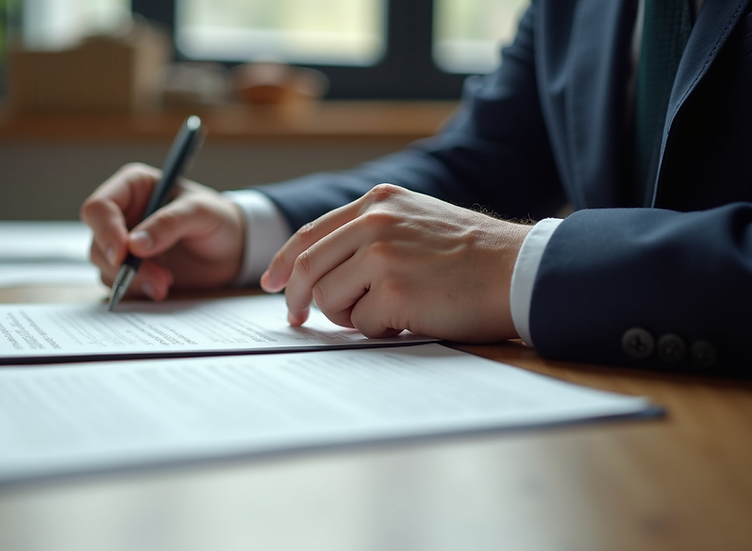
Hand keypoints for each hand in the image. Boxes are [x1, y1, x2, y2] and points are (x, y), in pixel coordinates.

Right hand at [80, 163, 244, 299]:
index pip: (99, 207)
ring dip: (133, 280)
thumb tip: (135, 244)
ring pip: (105, 267)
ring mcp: (123, 243)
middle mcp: (122, 214)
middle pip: (98, 242)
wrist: (232, 251)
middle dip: (124, 265)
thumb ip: (169, 223)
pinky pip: (117, 284)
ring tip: (166, 282)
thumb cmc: (218, 220)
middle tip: (159, 279)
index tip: (122, 255)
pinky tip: (162, 287)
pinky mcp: (130, 268)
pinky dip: (137, 290)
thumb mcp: (201, 213)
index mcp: (133, 187)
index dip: (106, 232)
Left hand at [260, 184, 530, 341]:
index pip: (312, 232)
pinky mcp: (392, 290)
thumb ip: (371, 233)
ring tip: (389, 312)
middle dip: (296, 298)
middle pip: (308, 266)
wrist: (519, 270)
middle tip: (296, 319)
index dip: (285, 261)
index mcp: (378, 201)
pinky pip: (360, 323)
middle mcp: (374, 221)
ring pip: (329, 298)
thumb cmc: (473, 255)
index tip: (272, 282)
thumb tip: (322, 272)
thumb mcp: (417, 220)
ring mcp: (381, 255)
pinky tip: (411, 317)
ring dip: (349, 315)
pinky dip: (379, 329)